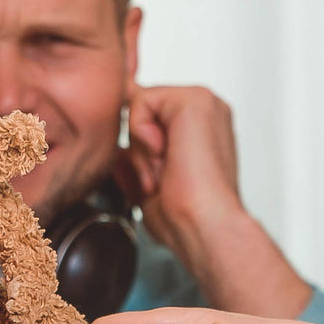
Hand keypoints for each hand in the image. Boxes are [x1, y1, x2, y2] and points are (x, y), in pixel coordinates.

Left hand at [117, 85, 241, 264]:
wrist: (201, 224)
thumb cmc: (183, 215)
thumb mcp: (148, 183)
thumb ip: (135, 159)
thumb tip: (119, 150)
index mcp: (199, 129)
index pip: (150, 114)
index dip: (137, 143)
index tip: (155, 176)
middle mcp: (204, 113)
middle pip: (140, 110)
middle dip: (138, 148)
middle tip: (159, 176)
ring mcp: (202, 102)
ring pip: (139, 104)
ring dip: (140, 146)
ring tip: (163, 170)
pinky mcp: (195, 98)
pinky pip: (141, 100)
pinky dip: (141, 133)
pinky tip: (163, 154)